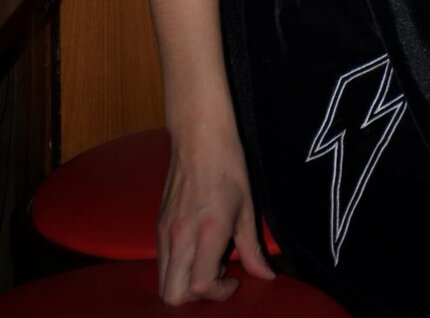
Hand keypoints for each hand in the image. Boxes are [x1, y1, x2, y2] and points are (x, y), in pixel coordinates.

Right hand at [157, 126, 275, 304]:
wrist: (199, 136)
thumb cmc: (228, 166)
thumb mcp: (247, 208)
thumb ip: (253, 248)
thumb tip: (265, 275)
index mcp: (207, 231)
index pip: (201, 286)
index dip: (219, 293)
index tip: (233, 280)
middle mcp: (180, 236)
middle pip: (172, 295)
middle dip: (195, 298)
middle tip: (217, 276)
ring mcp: (165, 231)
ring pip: (163, 282)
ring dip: (184, 283)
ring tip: (208, 260)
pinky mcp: (158, 225)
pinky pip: (161, 262)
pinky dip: (177, 268)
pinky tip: (197, 247)